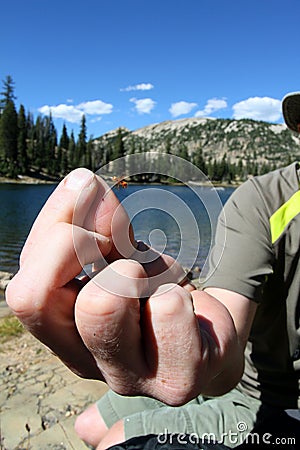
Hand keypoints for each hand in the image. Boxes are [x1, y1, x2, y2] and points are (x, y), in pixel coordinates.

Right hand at [6, 168, 205, 402]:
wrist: (205, 326)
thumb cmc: (152, 287)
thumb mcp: (118, 247)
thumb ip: (94, 219)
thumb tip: (83, 183)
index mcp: (61, 330)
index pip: (25, 289)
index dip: (58, 230)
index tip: (96, 211)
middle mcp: (82, 360)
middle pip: (35, 299)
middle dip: (82, 245)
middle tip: (120, 245)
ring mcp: (127, 377)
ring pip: (102, 301)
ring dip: (134, 266)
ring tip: (154, 279)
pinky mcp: (177, 379)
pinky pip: (167, 308)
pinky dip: (175, 286)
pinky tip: (182, 302)